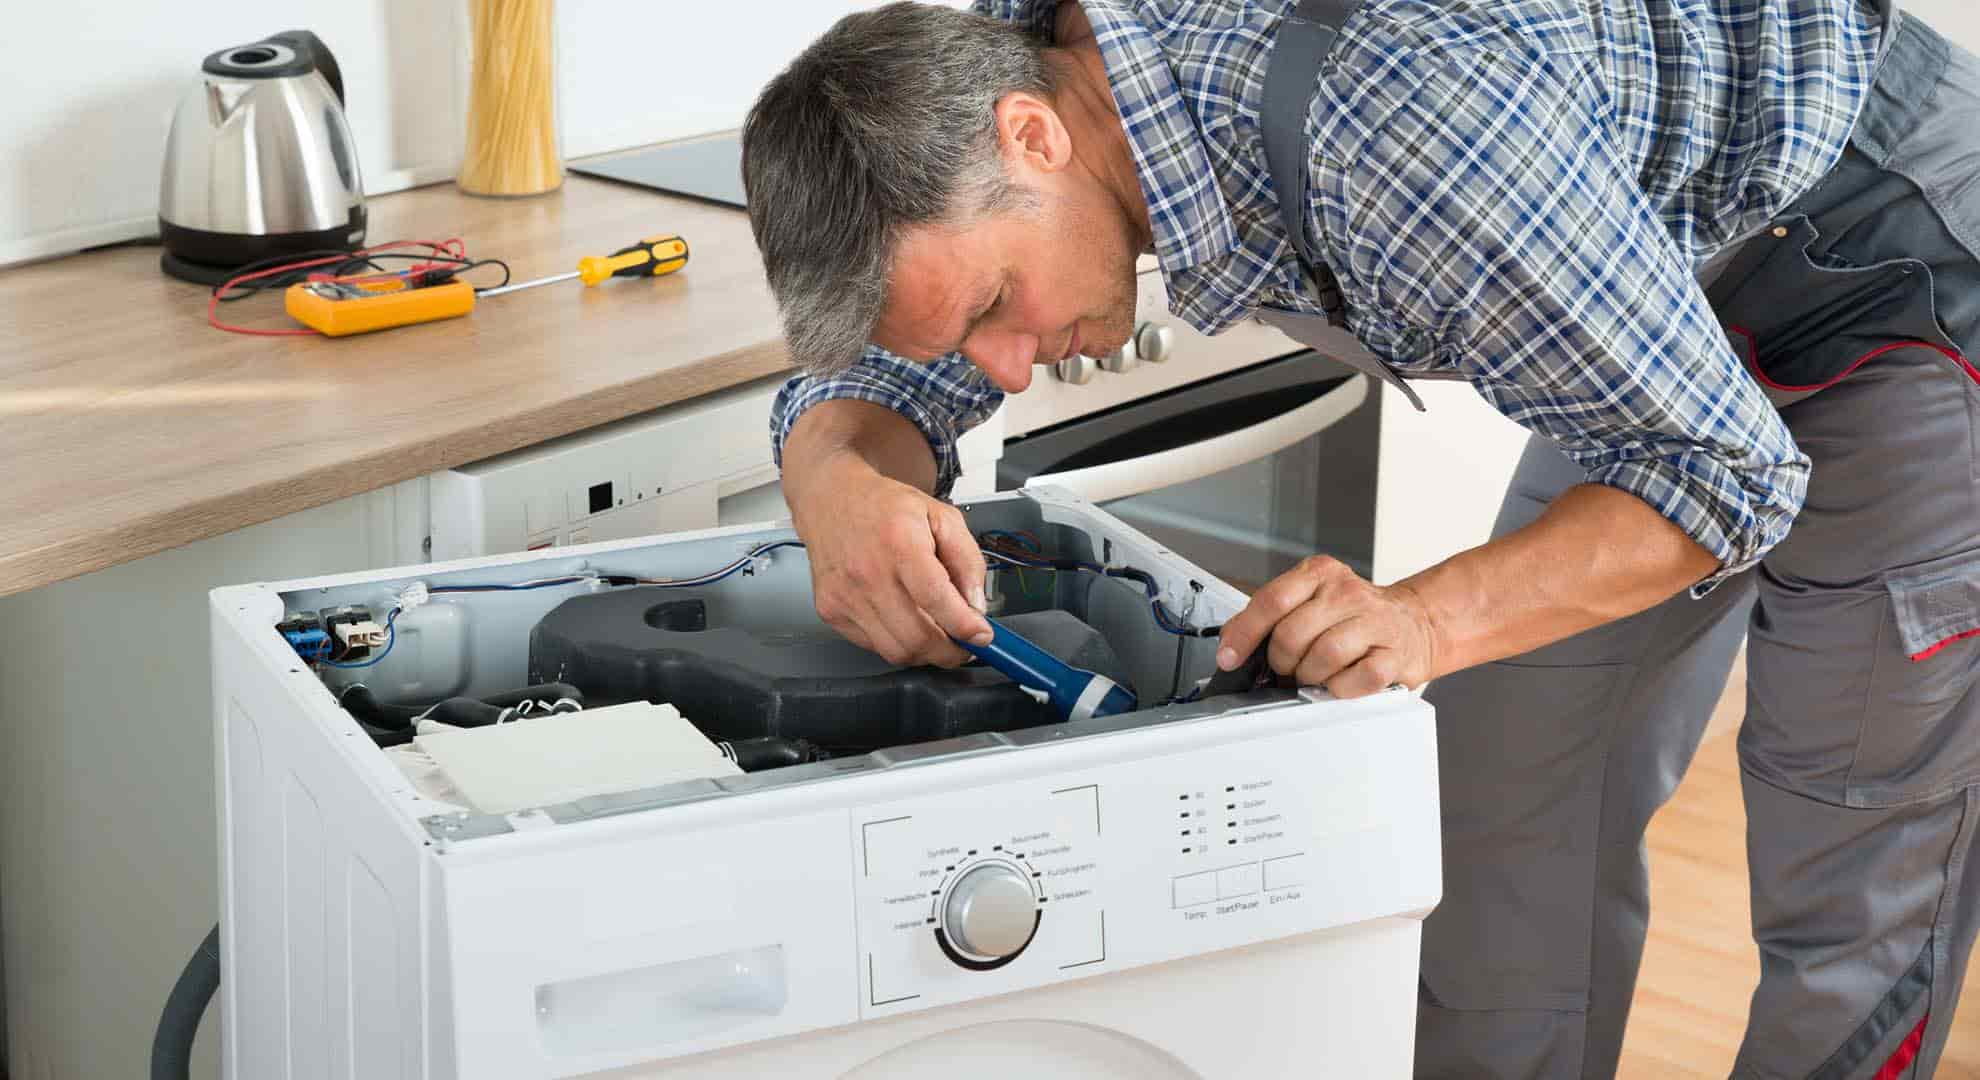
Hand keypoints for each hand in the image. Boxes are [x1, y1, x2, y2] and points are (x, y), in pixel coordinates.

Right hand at [789, 451, 992, 667]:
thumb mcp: (941, 517)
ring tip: (938, 633)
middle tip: (965, 644)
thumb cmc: (883, 506)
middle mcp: (868, 572)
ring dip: (926, 652)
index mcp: (899, 542)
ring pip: (896, 651)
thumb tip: (975, 605)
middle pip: (917, 637)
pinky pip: (874, 646)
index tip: (981, 636)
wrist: (831, 500)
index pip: (935, 599)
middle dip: (950, 652)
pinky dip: (898, 643)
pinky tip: (905, 622)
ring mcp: (845, 595)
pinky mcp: (831, 610)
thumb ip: (967, 560)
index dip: (964, 626)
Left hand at [1214, 556, 1439, 698]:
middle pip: (1291, 635)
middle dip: (1281, 661)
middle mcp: (1347, 592)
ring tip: (1314, 674)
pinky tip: (1339, 682)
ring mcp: (1375, 622)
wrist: (1412, 623)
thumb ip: (1269, 615)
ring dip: (1309, 676)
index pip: (1271, 601)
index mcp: (1320, 573)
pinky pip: (1357, 678)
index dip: (1244, 634)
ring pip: (1323, 656)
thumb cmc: (1353, 616)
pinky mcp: (1395, 654)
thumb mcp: (1309, 601)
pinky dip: (1340, 689)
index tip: (1230, 658)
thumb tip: (1230, 642)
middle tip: (1287, 667)